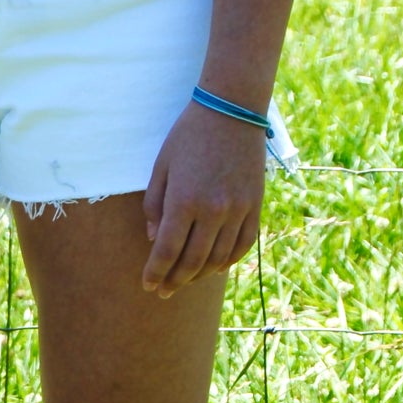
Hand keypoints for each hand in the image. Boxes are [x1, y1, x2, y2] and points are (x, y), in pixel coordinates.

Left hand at [142, 101, 265, 297]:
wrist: (232, 110)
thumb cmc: (188, 135)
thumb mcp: (161, 167)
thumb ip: (155, 206)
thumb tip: (155, 240)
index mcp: (184, 201)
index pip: (167, 251)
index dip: (156, 272)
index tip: (148, 285)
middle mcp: (213, 211)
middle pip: (192, 261)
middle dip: (174, 281)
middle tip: (163, 291)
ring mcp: (238, 210)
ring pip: (218, 258)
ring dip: (199, 275)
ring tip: (185, 281)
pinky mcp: (255, 205)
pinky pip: (243, 244)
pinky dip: (228, 260)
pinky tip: (215, 267)